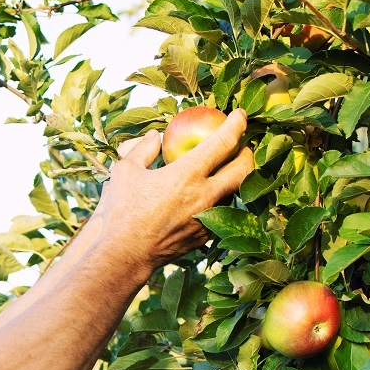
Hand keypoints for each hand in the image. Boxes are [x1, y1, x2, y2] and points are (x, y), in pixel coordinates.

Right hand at [88, 110, 254, 278]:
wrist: (126, 255)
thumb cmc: (123, 211)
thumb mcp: (126, 171)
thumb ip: (144, 149)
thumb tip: (157, 137)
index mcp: (187, 174)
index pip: (224, 142)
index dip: (237, 124)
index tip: (240, 114)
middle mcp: (205, 195)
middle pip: (243, 168)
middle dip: (247, 151)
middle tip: (239, 145)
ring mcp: (208, 218)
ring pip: (235, 191)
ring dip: (234, 177)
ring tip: (223, 169)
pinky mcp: (206, 235)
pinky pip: (221, 211)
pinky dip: (219, 198)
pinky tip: (207, 195)